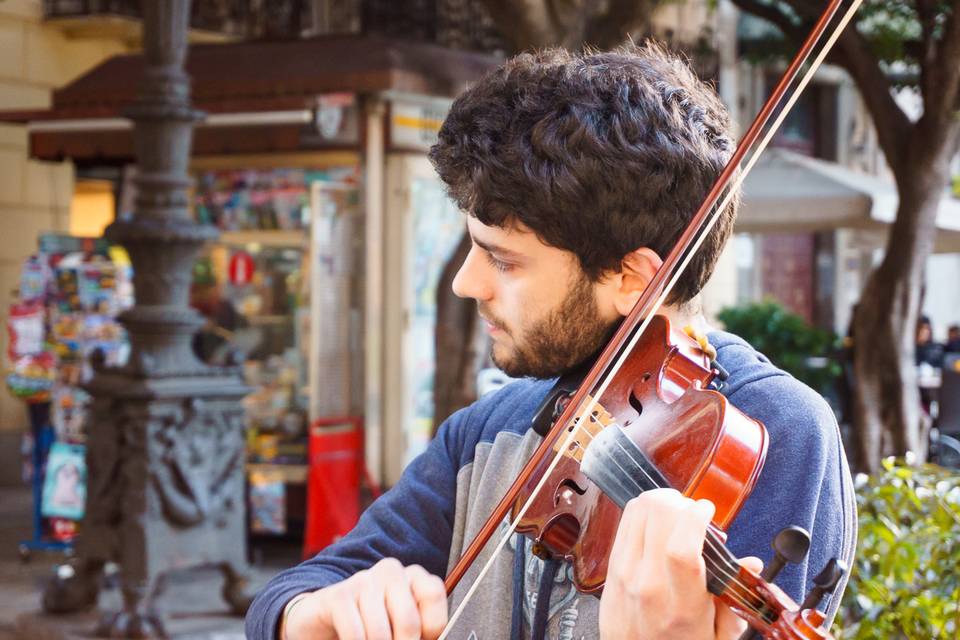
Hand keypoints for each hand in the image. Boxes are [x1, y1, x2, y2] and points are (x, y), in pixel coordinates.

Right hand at [281, 558, 447, 639]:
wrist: (326, 620)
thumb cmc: (373, 624)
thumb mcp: (401, 624)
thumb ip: (418, 630)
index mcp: (414, 576)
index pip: (433, 594)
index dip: (431, 628)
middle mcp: (391, 571)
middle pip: (408, 621)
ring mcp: (363, 580)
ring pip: (380, 633)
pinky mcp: (338, 596)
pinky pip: (355, 633)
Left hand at [598, 488, 762, 639]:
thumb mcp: (718, 637)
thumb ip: (736, 600)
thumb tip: (751, 564)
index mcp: (681, 605)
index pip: (681, 549)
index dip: (695, 518)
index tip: (708, 511)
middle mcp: (648, 583)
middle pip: (658, 516)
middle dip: (682, 503)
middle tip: (695, 516)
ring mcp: (625, 570)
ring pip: (640, 509)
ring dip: (663, 503)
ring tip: (678, 517)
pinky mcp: (611, 563)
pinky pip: (627, 519)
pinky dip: (646, 511)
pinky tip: (660, 524)